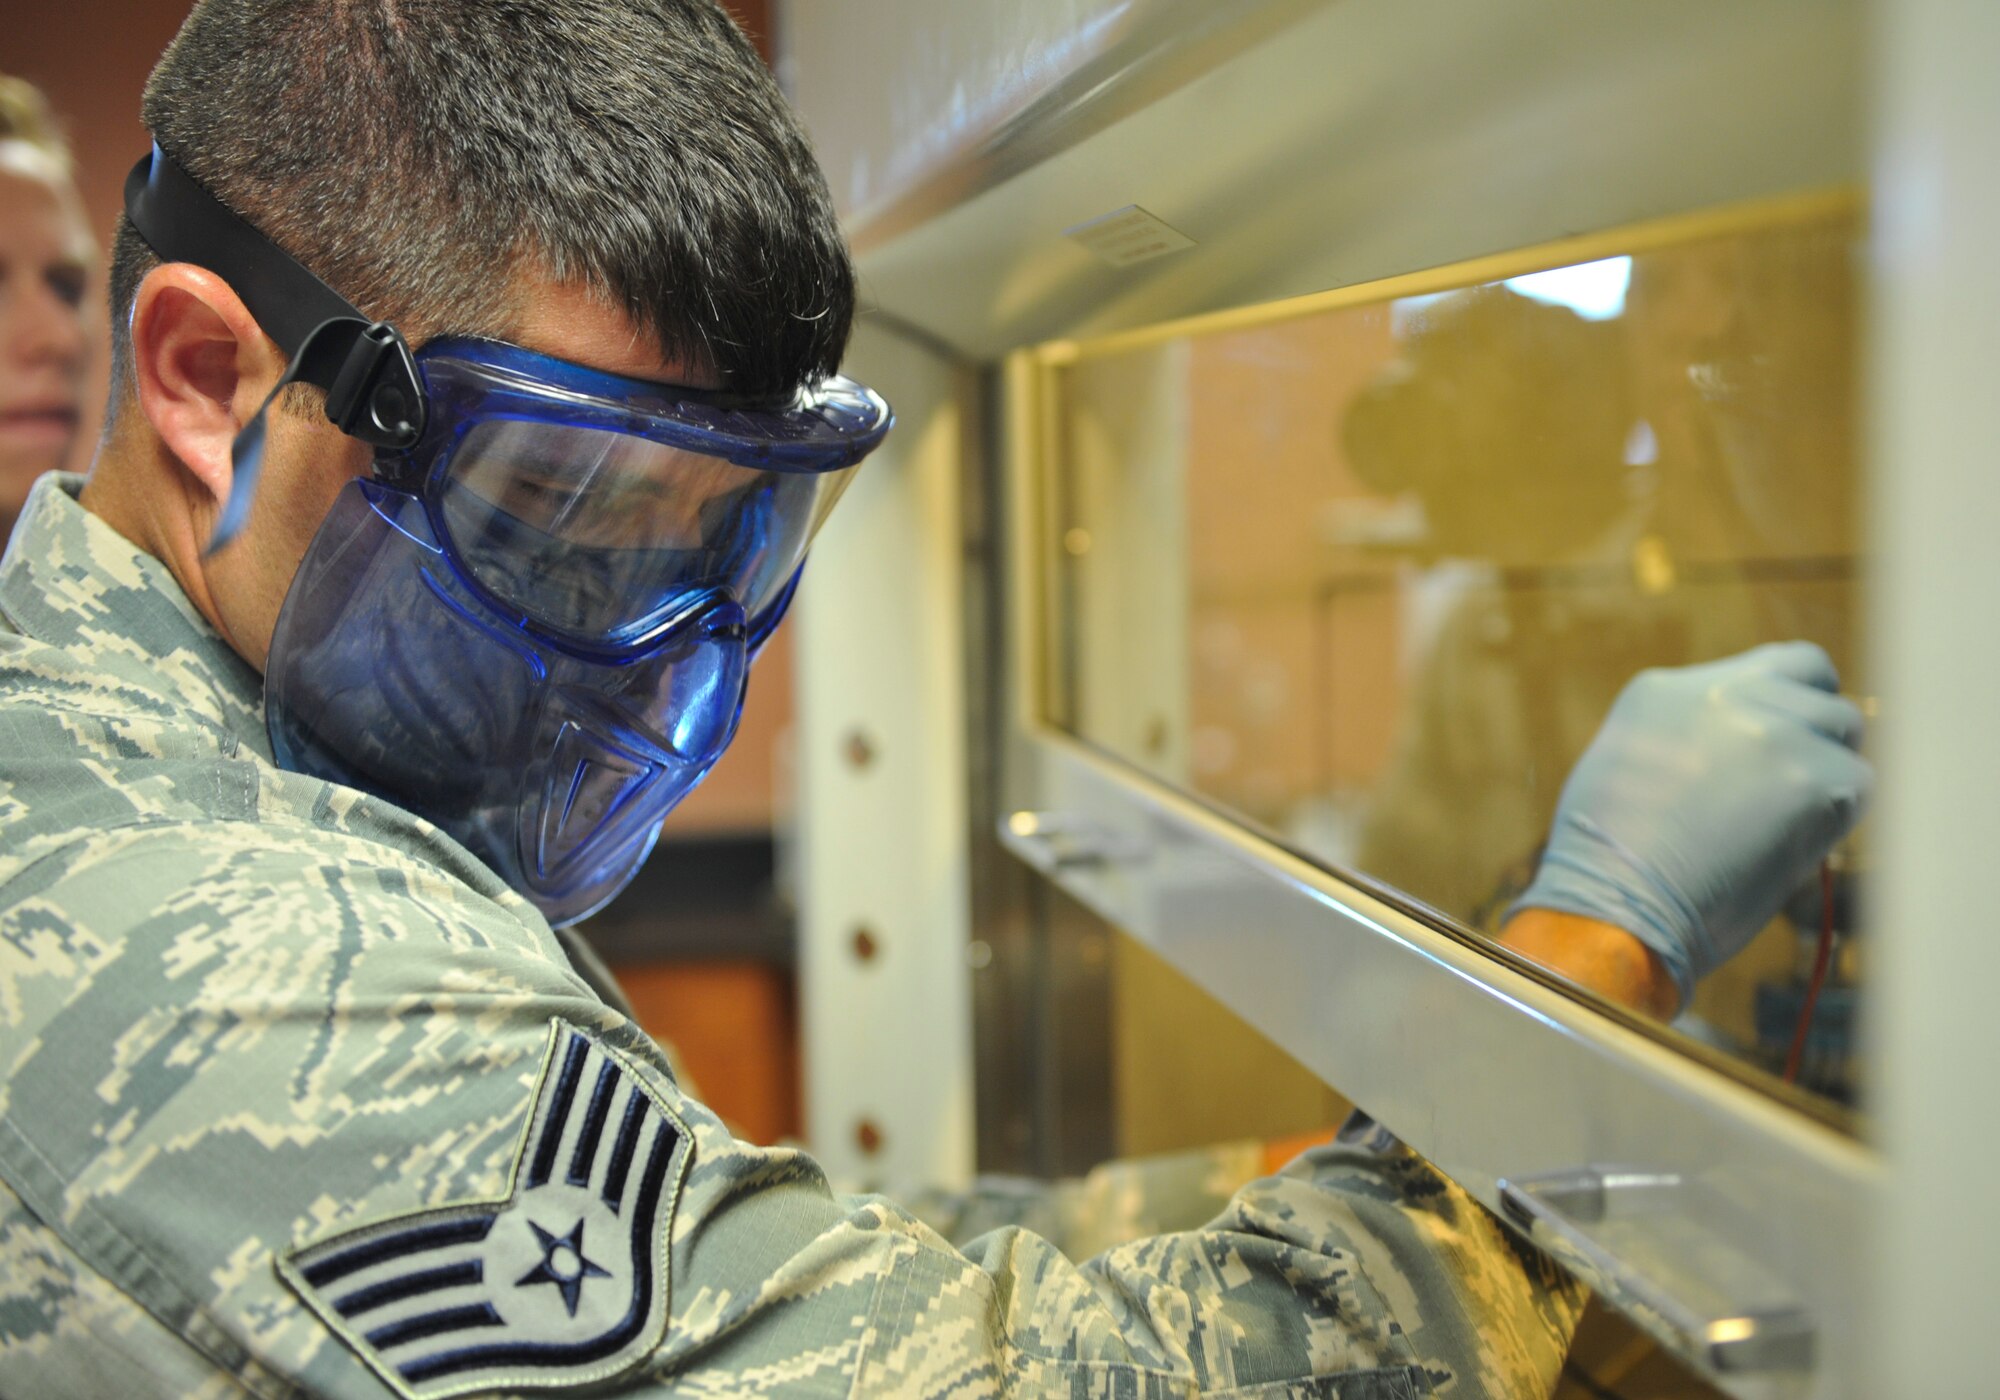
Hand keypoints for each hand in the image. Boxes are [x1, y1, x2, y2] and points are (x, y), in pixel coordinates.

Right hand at [1509, 642, 1871, 1009]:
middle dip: (1814, 720)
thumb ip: (1685, 738)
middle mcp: (1724, 693)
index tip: (1779, 737)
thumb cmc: (1611, 863)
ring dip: (1826, 771)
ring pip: (1843, 728)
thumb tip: (1739, 754)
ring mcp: (1775, 730)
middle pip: (1814, 675)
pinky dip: (1834, 819)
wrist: (1616, 904)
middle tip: (1800, 774)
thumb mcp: (1628, 767)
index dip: (1780, 700)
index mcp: (1667, 690)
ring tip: (1782, 821)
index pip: (1761, 667)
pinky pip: (1857, 786)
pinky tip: (1787, 847)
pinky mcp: (1816, 778)